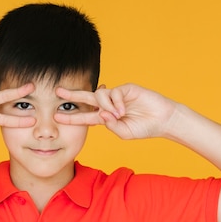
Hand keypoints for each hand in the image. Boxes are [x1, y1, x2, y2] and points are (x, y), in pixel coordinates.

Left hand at [54, 83, 177, 139]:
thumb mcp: (124, 132)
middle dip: (72, 95)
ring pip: (100, 95)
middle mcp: (109, 105)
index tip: (57, 117)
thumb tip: (101, 114)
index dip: (72, 117)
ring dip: (105, 106)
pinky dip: (116, 103)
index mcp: (106, 117)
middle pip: (87, 98)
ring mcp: (117, 96)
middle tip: (58, 92)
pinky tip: (123, 110)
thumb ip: (110, 126)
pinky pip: (114, 93)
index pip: (86, 116)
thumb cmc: (144, 128)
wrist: (163, 120)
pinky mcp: (126, 88)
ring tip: (117, 115)